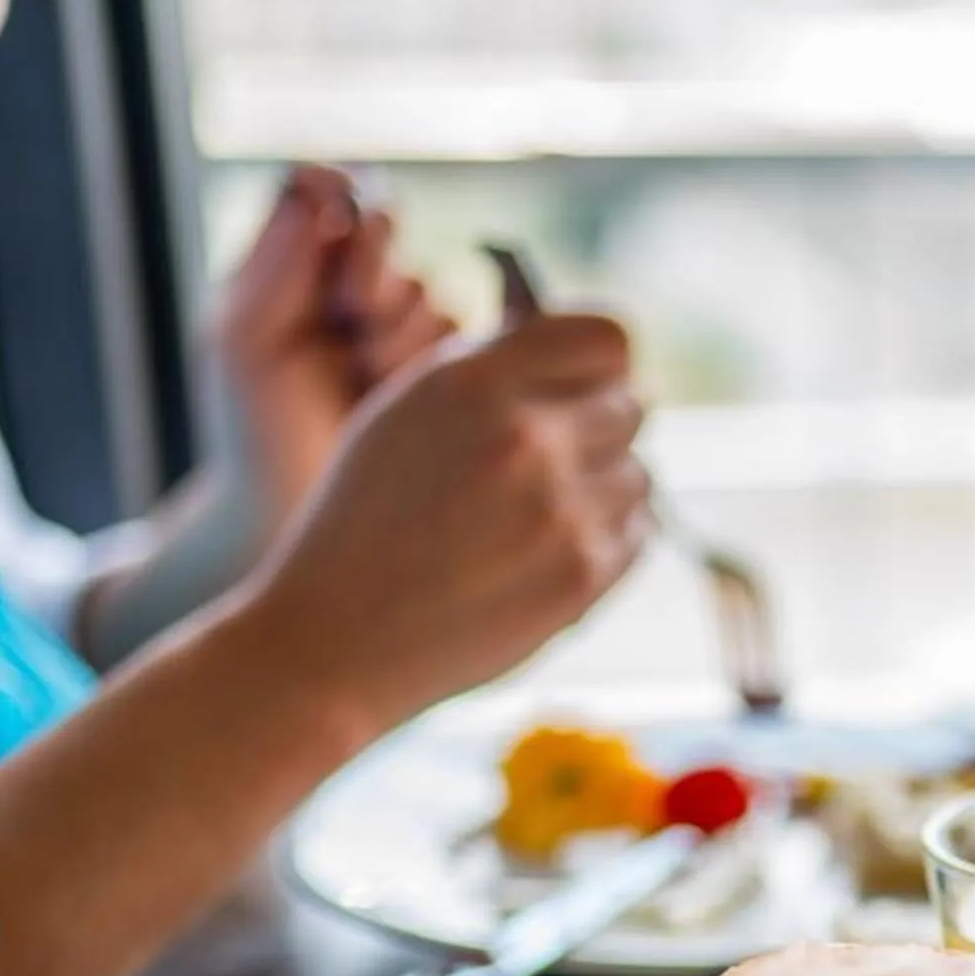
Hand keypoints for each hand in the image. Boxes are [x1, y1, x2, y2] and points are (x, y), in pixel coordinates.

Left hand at [211, 164, 458, 528]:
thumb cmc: (256, 434)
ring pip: (427, 290)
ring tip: (362, 379)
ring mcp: (399, 330)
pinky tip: (396, 398)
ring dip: (394, 332)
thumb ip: (273, 261)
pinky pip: (462, 339)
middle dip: (368, 272)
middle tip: (346, 320)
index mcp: (290, 267)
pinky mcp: (447, 373)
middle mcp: (347, 288)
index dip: (341, 200)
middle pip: (385, 230)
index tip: (334, 227)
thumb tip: (317, 184)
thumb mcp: (244, 342)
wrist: (299, 517)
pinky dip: (427, 363)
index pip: (329, 192)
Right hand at [231, 313, 650, 735]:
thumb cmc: (367, 519)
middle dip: (598, 427)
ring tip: (533, 517)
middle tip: (550, 462)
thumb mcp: (403, 412)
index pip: (610, 337)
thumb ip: (489, 371)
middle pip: (631, 404)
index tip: (586, 382)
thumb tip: (571, 346)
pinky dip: (606, 540)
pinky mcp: (584, 573)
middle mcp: (526, 437)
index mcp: (475, 381)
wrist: (336, 638)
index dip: (603, 362)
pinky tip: (545, 554)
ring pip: (639, 473)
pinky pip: (637, 532)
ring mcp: (562, 509)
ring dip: (602, 489)